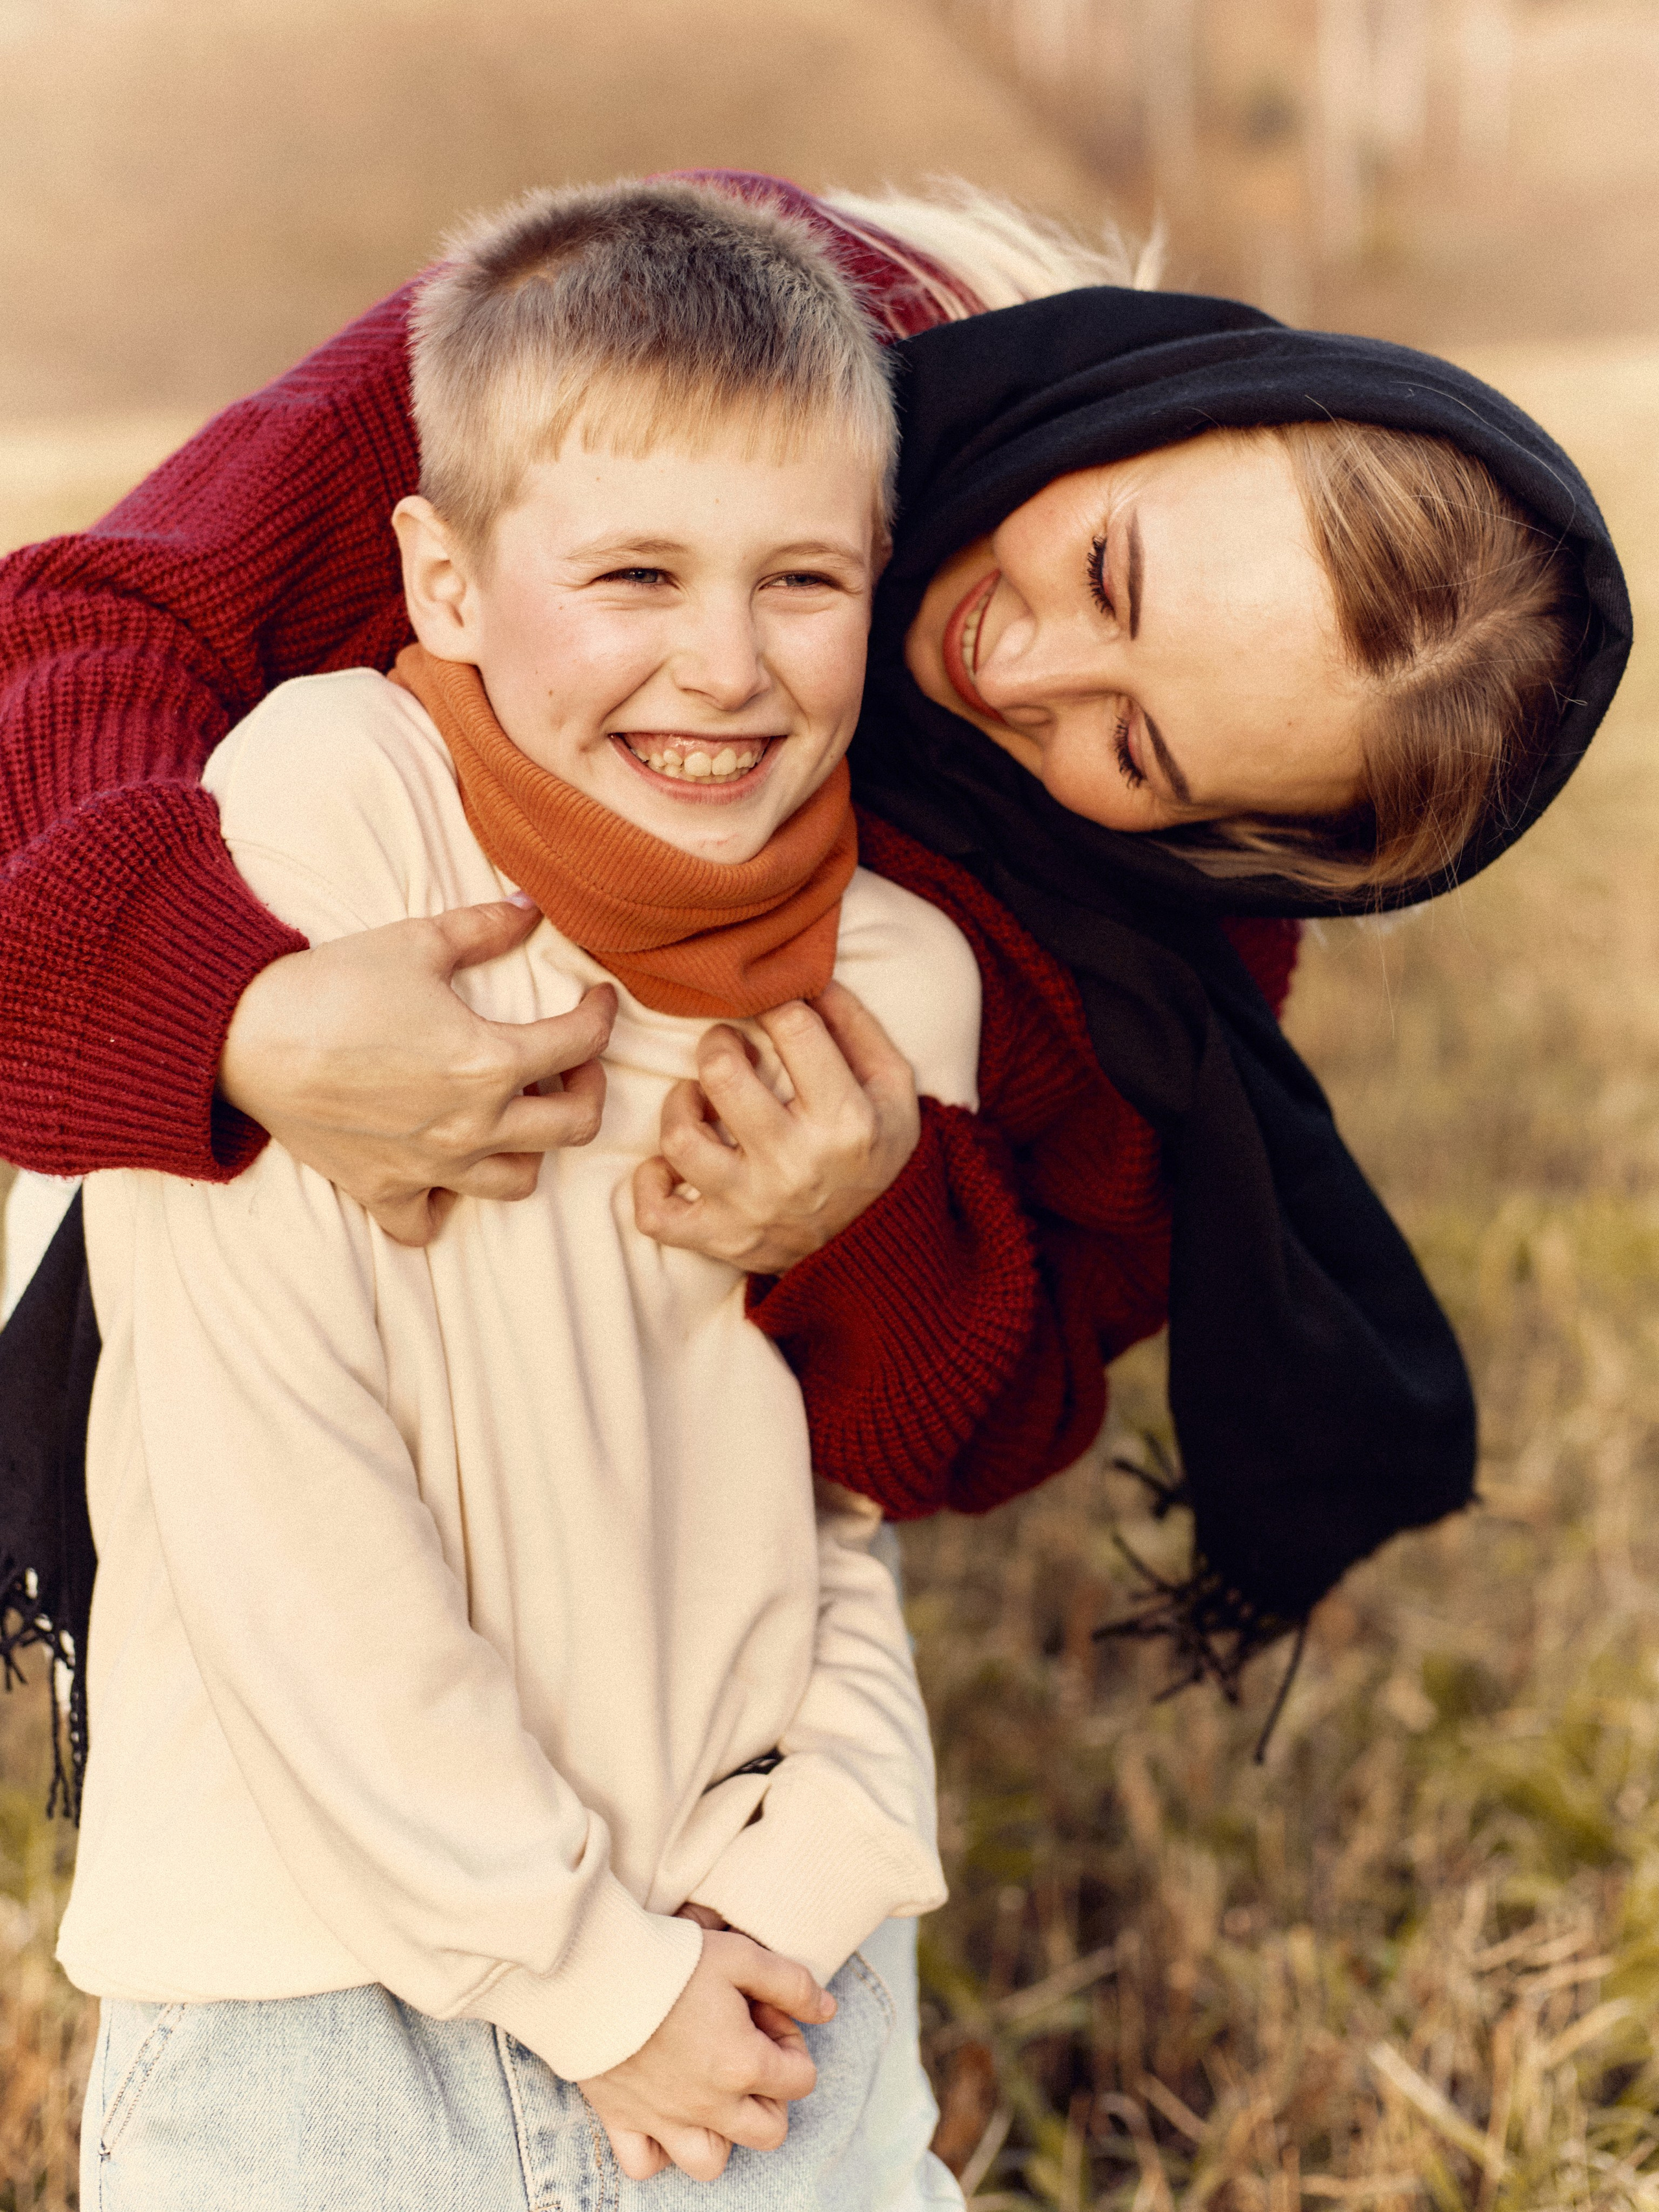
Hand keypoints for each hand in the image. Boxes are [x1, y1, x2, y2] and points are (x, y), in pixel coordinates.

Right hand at [219, 896, 615, 1246]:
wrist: (247, 1035)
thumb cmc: (334, 984)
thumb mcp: (418, 942)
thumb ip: (484, 927)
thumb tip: (530, 907)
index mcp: (491, 1062)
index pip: (582, 1044)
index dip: (601, 1015)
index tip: (597, 999)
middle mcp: (472, 1125)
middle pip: (573, 1128)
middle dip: (587, 1091)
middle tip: (572, 1065)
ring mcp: (430, 1165)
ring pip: (518, 1182)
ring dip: (531, 1150)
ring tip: (518, 1116)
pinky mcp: (383, 1188)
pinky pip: (428, 1224)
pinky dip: (444, 1206)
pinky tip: (446, 1172)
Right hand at [578, 1928, 833, 2183]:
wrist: (593, 1969)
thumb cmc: (670, 1958)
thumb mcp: (742, 1955)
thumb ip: (792, 1984)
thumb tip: (828, 2010)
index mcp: (743, 2065)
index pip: (801, 2079)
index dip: (792, 2042)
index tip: (765, 2013)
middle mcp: (708, 2104)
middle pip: (768, 2131)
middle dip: (771, 2096)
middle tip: (748, 2052)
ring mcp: (664, 2119)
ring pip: (711, 2161)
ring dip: (721, 2134)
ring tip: (712, 2091)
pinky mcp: (622, 2118)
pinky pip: (646, 2164)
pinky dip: (659, 2149)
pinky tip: (664, 2112)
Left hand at [632, 981, 920, 1273]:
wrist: (881, 1248)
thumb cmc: (879, 1152)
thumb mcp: (893, 1086)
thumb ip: (855, 1026)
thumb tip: (807, 977)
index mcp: (846, 1119)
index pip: (794, 1028)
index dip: (775, 1003)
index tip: (771, 1010)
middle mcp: (796, 1163)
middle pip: (722, 1075)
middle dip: (717, 1043)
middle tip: (727, 1046)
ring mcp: (753, 1206)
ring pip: (680, 1140)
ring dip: (679, 1104)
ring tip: (698, 1099)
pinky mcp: (723, 1240)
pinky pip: (657, 1214)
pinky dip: (651, 1184)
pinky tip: (671, 1164)